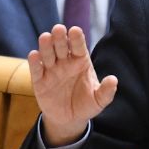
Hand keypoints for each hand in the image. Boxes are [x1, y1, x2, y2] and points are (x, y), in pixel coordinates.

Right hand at [26, 25, 116, 146]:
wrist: (70, 120)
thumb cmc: (86, 105)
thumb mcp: (98, 100)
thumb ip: (106, 91)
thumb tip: (113, 80)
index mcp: (81, 61)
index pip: (79, 47)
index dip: (77, 38)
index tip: (75, 30)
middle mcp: (65, 62)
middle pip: (62, 46)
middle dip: (60, 38)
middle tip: (59, 29)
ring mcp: (51, 70)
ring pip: (47, 54)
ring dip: (46, 46)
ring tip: (45, 37)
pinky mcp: (39, 81)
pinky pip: (36, 70)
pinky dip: (34, 62)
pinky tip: (34, 55)